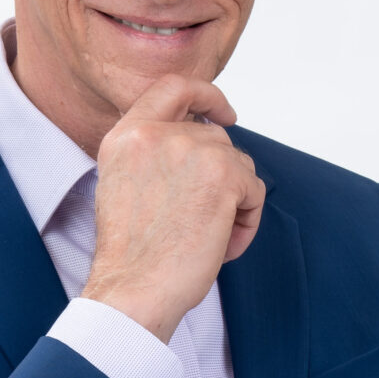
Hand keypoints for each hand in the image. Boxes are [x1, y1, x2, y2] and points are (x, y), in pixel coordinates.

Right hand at [82, 73, 265, 342]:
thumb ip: (153, 153)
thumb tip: (205, 139)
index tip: (225, 114)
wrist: (133, 290)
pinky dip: (246, 222)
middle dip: (221, 178)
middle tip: (202, 222)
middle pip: (216, 138)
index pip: (173, 87)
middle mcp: (156, 133)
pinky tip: (221, 246)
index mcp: (126, 135)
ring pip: (239, 165)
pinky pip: (254, 190)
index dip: (206, 95)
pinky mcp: (223, 175)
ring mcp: (191, 149)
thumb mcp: (124, 185)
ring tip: (207, 239)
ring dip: (233, 203)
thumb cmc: (131, 254)